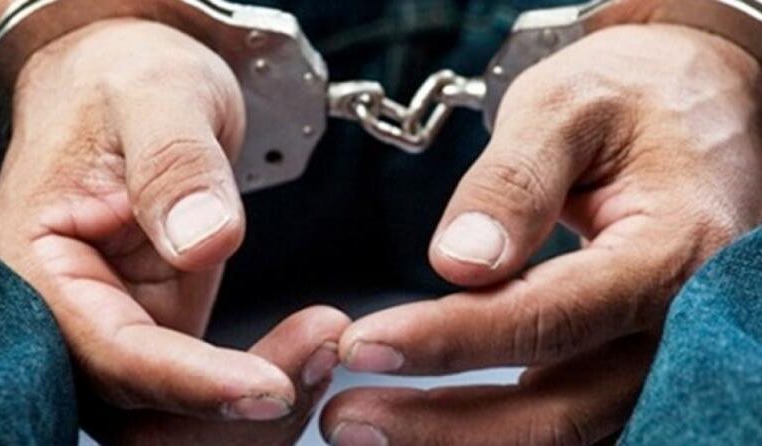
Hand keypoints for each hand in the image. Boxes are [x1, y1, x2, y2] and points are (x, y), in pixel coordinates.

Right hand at [0, 17, 348, 430]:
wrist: (131, 82)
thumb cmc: (127, 80)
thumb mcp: (157, 96)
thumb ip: (174, 165)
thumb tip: (202, 242)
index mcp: (38, 265)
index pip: (110, 353)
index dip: (191, 383)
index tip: (269, 388)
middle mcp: (68, 314)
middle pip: (140, 410)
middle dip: (231, 412)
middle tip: (320, 357)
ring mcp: (116, 327)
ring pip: (174, 416)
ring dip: (253, 411)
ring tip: (324, 345)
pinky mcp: (158, 328)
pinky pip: (203, 389)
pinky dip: (258, 384)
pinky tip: (308, 344)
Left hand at [323, 24, 761, 444]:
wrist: (696, 100)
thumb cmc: (634, 94)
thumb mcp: (568, 106)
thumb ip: (515, 183)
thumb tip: (457, 263)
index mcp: (675, 250)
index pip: (553, 318)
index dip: (453, 341)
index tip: (365, 345)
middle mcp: (682, 322)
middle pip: (561, 406)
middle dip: (447, 425)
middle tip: (349, 420)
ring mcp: (668, 352)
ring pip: (565, 427)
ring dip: (466, 438)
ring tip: (372, 426)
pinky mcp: (639, 358)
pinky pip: (574, 413)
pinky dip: (501, 429)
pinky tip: (437, 422)